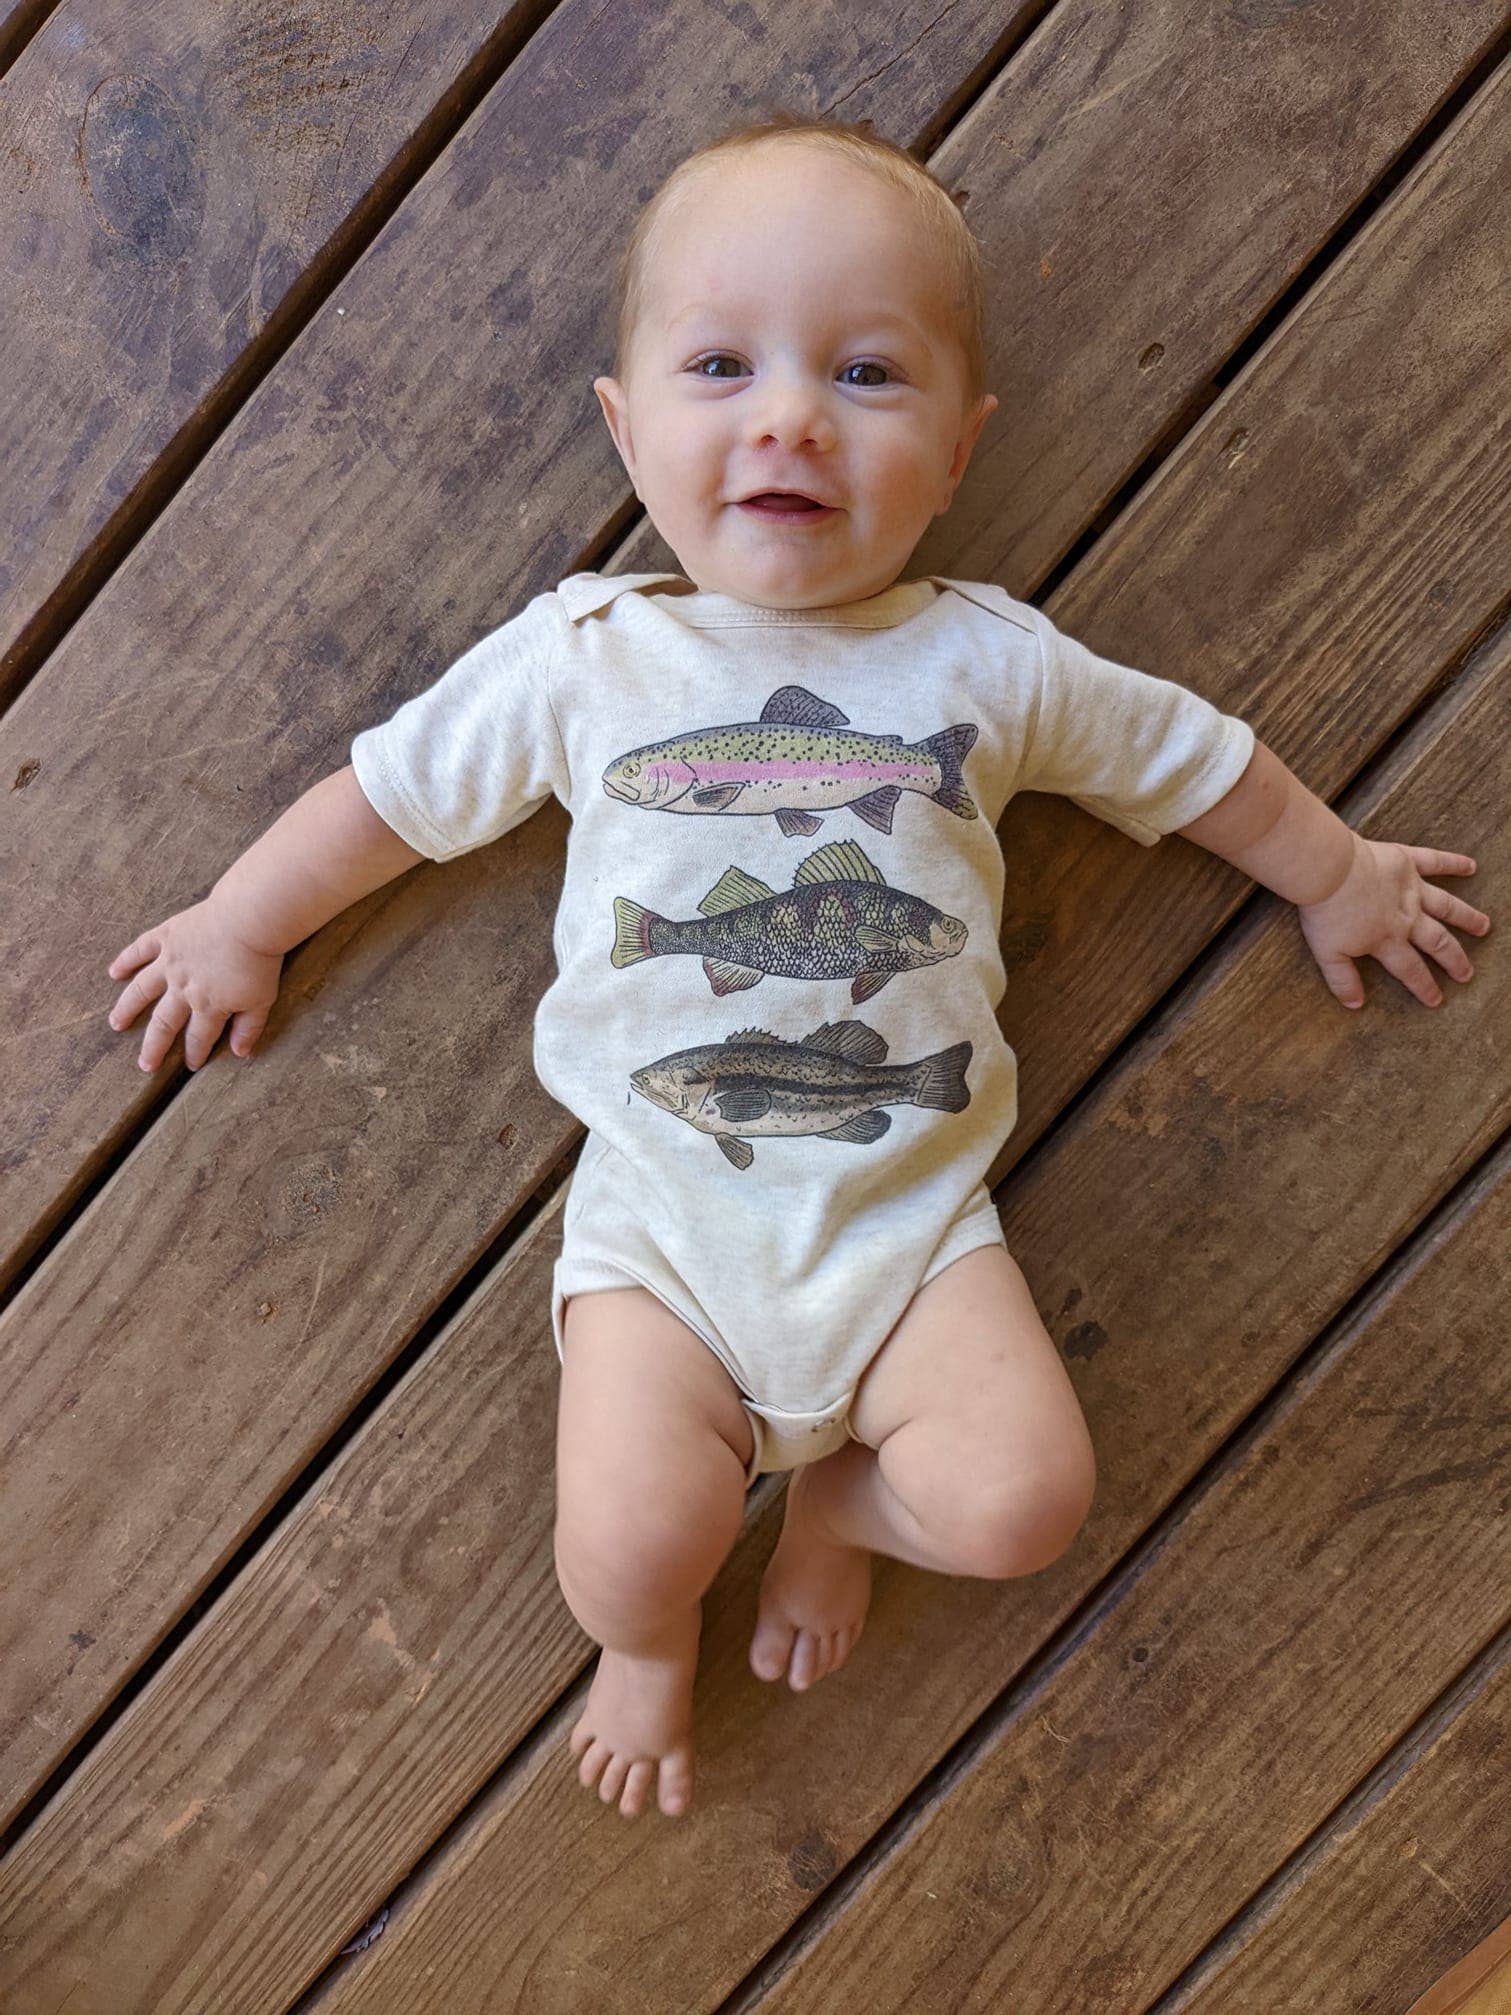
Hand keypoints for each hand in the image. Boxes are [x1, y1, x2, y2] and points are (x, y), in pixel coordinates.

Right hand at [106, 898, 284, 1070]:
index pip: (199, 1037)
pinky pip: (140, 949)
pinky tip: (114, 972)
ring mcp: (171, 962)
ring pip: (142, 990)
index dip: (195, 1053)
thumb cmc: (259, 961)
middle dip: (154, 1046)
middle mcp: (182, 988)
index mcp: (208, 1005)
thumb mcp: (261, 1000)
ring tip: (115, 1023)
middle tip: (145, 1064)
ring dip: (128, 1008)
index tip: (191, 1066)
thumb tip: (241, 1054)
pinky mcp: (167, 937)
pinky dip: (126, 960)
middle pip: (165, 1023)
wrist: (249, 919)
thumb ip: (249, 1028)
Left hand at [1297, 833, 1488, 1009]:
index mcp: (1387, 940)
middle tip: (1466, 973)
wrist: (1327, 871)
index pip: (1410, 969)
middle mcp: (1406, 917)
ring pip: (1446, 906)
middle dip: (1454, 960)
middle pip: (1437, 942)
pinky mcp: (1406, 862)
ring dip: (1466, 917)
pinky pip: (1435, 862)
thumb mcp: (1327, 954)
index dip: (1424, 986)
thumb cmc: (1324, 912)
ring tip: (1484, 926)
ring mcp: (1410, 889)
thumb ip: (1343, 980)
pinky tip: (1471, 866)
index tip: (1437, 1000)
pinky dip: (1454, 863)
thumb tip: (1355, 1005)